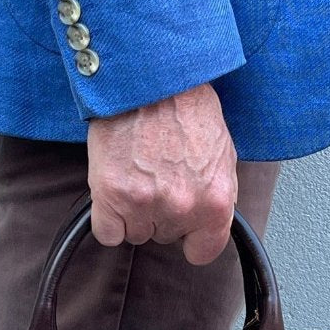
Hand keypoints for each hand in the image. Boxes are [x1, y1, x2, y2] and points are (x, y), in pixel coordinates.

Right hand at [86, 83, 237, 265]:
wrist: (149, 76)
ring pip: (136, 234)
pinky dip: (108, 218)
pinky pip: (107, 233)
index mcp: (215, 203)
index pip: (204, 252)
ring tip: (137, 174)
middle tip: (157, 175)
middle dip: (161, 213)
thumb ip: (216, 195)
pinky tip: (115, 189)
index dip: (191, 238)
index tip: (184, 228)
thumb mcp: (222, 154)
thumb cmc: (186, 107)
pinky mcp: (111, 195)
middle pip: (165, 237)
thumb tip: (208, 223)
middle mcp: (182, 208)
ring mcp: (145, 204)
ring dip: (133, 213)